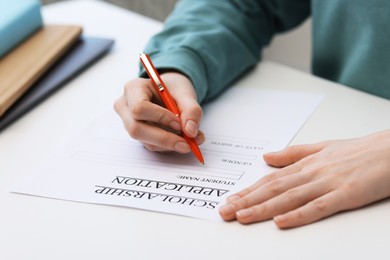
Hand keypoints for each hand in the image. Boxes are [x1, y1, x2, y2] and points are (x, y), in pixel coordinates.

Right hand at [114, 72, 204, 152]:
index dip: (160, 117)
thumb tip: (191, 131)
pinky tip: (184, 140)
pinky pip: (152, 146)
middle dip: (164, 138)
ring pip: (146, 141)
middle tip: (187, 143)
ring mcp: (129, 123)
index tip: (179, 123)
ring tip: (192, 140)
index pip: (139, 107)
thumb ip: (191, 110)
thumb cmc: (173, 89)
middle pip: (136, 129)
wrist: (170, 93)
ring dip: (171, 144)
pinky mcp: (139, 135)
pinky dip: (170, 146)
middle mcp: (126, 107)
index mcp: (133, 88)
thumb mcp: (185, 93)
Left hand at [219, 130, 389, 228]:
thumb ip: (293, 154)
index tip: (231, 199)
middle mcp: (312, 173)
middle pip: (274, 189)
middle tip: (225, 212)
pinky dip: (298, 215)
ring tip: (242, 217)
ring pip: (289, 198)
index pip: (271, 179)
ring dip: (263, 208)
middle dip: (247, 201)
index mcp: (306, 164)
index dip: (248, 190)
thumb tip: (266, 158)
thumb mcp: (322, 148)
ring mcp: (328, 184)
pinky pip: (318, 207)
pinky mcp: (346, 195)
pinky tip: (280, 222)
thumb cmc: (359, 150)